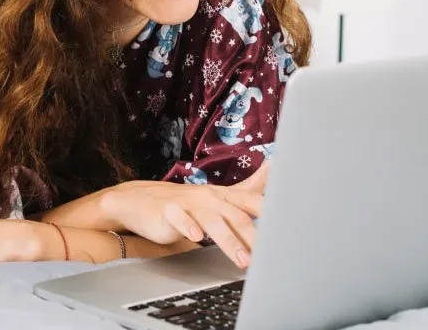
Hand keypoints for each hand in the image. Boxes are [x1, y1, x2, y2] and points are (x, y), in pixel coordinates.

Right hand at [99, 180, 262, 268]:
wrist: (141, 201)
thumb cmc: (186, 203)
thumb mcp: (220, 196)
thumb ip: (249, 188)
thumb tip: (276, 167)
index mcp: (225, 196)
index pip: (254, 203)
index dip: (271, 218)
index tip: (286, 236)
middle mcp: (209, 197)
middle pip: (237, 216)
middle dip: (254, 239)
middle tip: (267, 259)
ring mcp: (189, 203)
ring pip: (213, 221)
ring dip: (230, 241)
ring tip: (242, 260)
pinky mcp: (168, 211)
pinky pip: (180, 218)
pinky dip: (189, 227)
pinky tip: (197, 238)